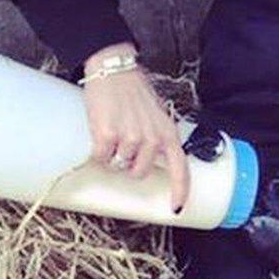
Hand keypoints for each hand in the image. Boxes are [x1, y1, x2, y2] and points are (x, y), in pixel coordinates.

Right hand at [82, 43, 190, 212]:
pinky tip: (100, 133)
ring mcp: (131, 138)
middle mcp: (153, 138)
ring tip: (112, 132)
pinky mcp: (108, 136)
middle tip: (123, 143)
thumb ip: (159, 138)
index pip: (180, 168)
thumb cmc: (135, 94)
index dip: (180, 191)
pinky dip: (97, 151)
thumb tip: (155, 163)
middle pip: (139, 172)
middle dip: (129, 164)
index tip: (176, 208)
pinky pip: (100, 158)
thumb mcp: (157, 116)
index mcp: (169, 133)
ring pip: (118, 166)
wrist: (115, 71)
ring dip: (112, 156)